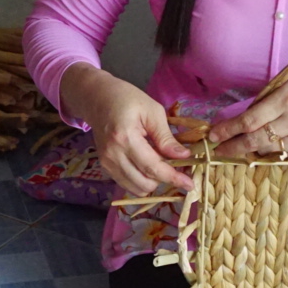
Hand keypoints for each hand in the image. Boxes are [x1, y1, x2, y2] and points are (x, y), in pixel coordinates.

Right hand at [59, 63, 192, 195]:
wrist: (97, 99)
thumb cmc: (126, 99)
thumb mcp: (152, 111)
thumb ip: (166, 137)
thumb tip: (184, 156)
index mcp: (125, 138)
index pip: (152, 167)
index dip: (173, 177)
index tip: (189, 184)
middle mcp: (113, 155)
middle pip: (144, 183)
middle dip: (163, 179)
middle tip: (174, 165)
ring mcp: (106, 163)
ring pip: (135, 188)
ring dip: (152, 182)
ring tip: (159, 164)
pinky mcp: (105, 167)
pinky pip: (127, 184)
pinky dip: (141, 180)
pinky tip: (146, 165)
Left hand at [208, 64, 287, 158]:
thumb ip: (266, 102)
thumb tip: (240, 121)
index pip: (249, 120)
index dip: (228, 130)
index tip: (213, 136)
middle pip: (256, 140)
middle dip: (233, 146)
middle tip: (219, 149)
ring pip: (269, 149)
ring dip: (251, 149)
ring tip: (238, 146)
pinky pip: (286, 152)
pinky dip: (274, 149)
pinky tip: (269, 144)